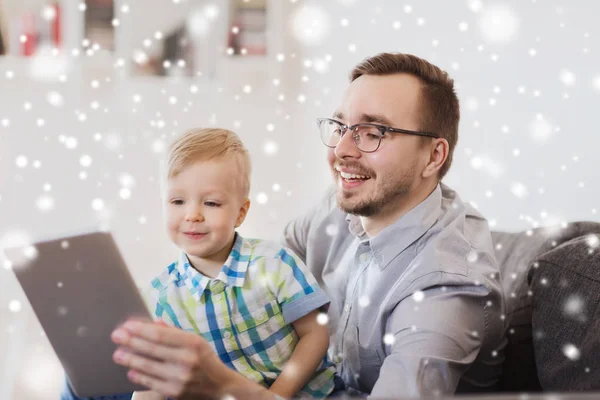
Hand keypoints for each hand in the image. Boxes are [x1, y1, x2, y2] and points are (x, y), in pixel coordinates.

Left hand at [111, 320, 268, 398]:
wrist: (220, 386)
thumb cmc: (205, 359)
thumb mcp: (196, 340)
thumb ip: (174, 332)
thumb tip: (153, 322)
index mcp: (192, 343)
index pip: (161, 335)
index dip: (141, 330)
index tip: (127, 325)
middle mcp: (186, 359)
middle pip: (152, 349)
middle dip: (131, 341)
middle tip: (116, 336)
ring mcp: (179, 378)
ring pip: (148, 366)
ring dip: (130, 359)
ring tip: (118, 354)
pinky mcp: (174, 392)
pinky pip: (151, 382)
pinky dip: (139, 376)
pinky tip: (130, 370)